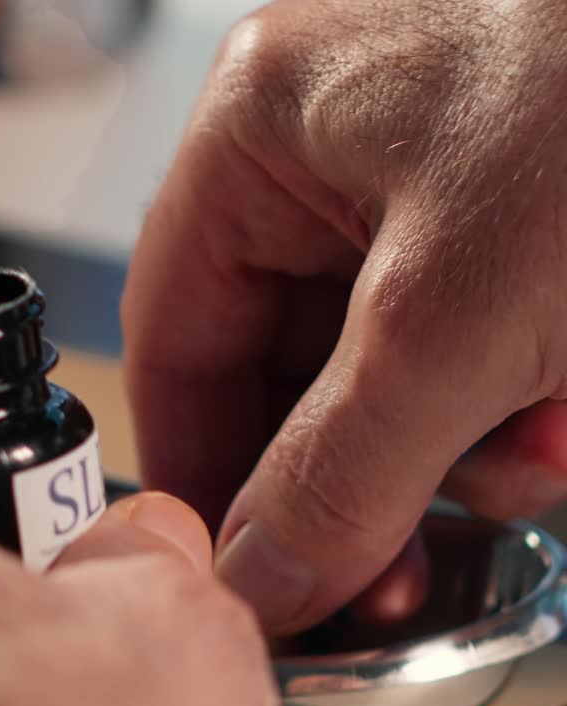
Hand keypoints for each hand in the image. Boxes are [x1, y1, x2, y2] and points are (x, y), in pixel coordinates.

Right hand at [123, 0, 566, 634]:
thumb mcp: (454, 318)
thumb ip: (342, 468)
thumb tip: (262, 572)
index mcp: (263, 127)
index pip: (175, 331)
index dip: (195, 465)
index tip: (233, 574)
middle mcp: (333, 154)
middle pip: (290, 369)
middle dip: (360, 474)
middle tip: (390, 578)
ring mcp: (431, 184)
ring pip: (393, 377)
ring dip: (465, 448)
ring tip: (545, 447)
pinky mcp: (518, 217)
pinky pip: (478, 350)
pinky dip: (524, 406)